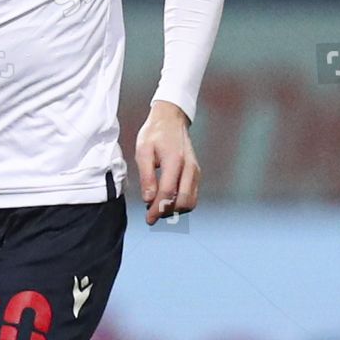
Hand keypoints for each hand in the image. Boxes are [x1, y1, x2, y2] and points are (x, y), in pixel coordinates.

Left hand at [135, 101, 199, 225]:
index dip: (157, 210)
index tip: (149, 219)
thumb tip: (148, 199)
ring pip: (191, 201)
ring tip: (158, 208)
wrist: (171, 119)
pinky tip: (167, 201)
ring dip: (175, 210)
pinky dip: (181, 203)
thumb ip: (146, 176)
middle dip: (167, 212)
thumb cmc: (155, 134)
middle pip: (183, 201)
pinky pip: (193, 195)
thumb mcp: (143, 152)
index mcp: (175, 161)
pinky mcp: (196, 173)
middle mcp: (190, 168)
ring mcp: (196, 171)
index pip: (168, 193)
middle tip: (152, 215)